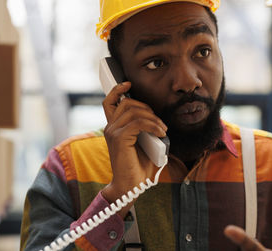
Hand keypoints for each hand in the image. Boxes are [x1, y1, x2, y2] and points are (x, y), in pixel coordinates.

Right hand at [101, 82, 167, 216]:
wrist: (131, 186)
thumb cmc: (139, 166)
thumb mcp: (143, 142)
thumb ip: (143, 128)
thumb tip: (156, 118)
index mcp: (114, 127)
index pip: (109, 102)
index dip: (117, 90)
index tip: (128, 84)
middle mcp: (110, 127)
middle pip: (127, 103)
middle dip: (147, 108)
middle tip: (160, 123)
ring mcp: (113, 132)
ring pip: (134, 111)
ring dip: (153, 118)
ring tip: (163, 130)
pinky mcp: (119, 139)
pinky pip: (138, 122)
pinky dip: (153, 125)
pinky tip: (161, 133)